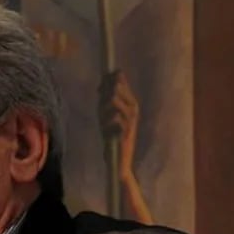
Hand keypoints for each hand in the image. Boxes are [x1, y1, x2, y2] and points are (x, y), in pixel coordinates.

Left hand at [97, 70, 151, 223]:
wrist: (117, 161)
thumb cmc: (111, 138)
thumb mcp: (106, 117)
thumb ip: (105, 101)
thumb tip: (103, 83)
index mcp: (130, 106)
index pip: (123, 86)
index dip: (115, 78)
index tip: (108, 72)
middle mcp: (133, 112)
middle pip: (120, 92)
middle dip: (108, 91)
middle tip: (101, 101)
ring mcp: (131, 123)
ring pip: (116, 103)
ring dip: (105, 108)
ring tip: (102, 119)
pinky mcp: (126, 133)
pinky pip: (116, 119)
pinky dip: (108, 121)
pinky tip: (106, 127)